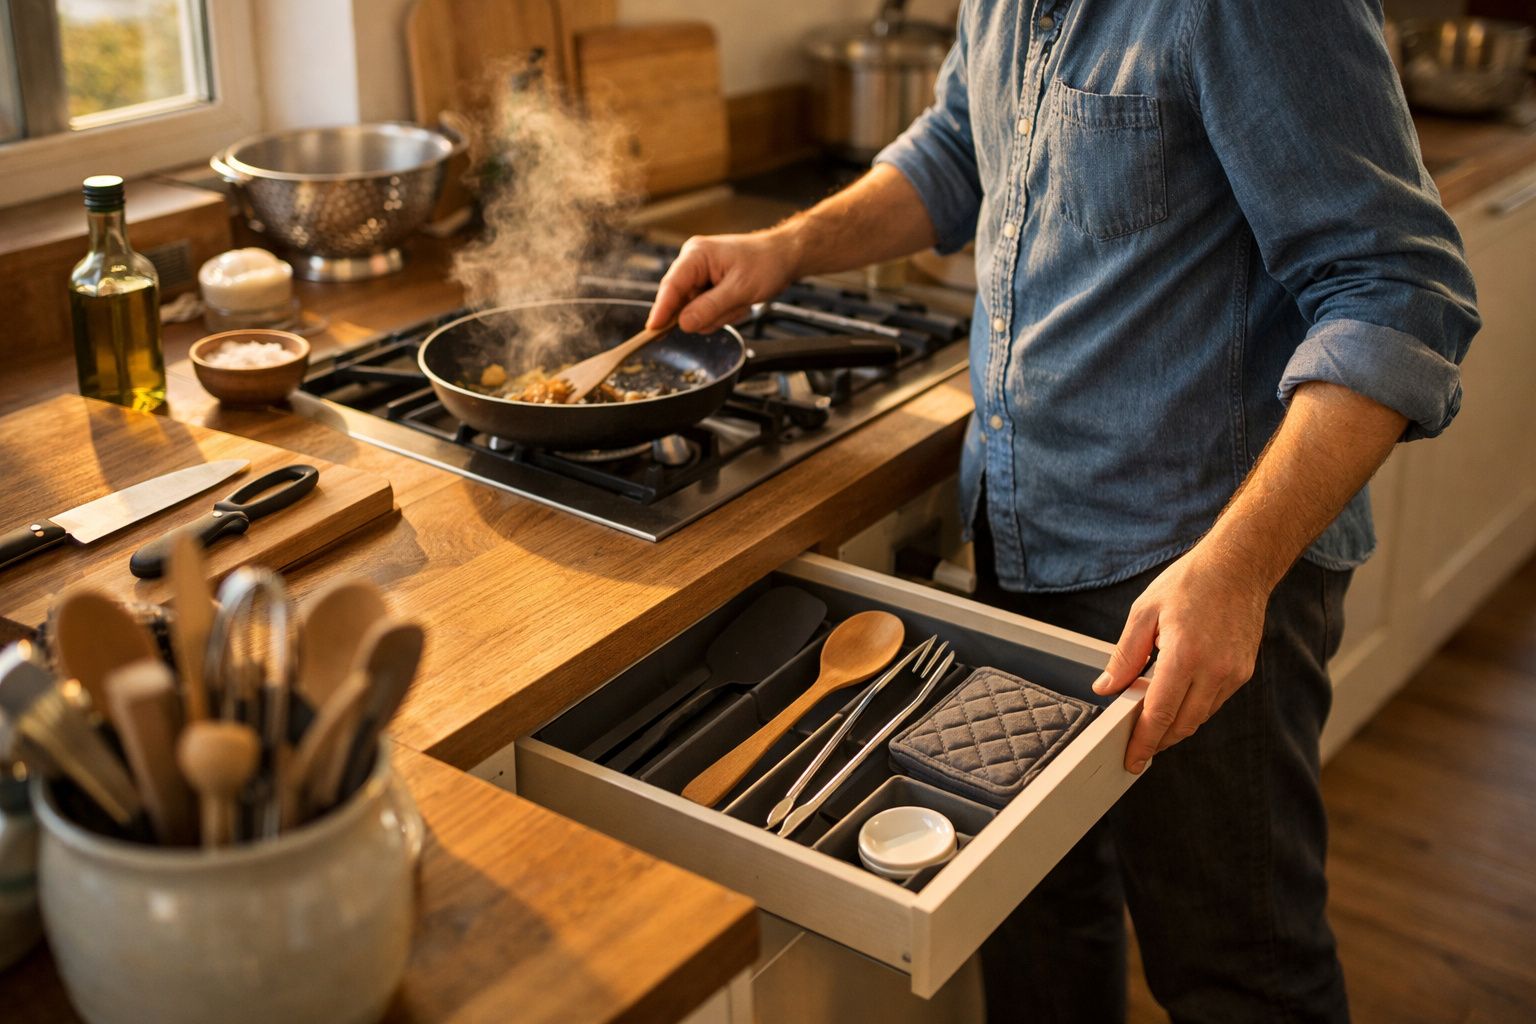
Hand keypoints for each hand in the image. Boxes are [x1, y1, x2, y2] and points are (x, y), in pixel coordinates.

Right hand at [647, 229, 802, 332]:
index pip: (671, 286)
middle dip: (710, 312)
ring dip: (720, 313)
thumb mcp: (739, 289)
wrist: (784, 256)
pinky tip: (739, 301)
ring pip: (696, 311)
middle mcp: (693, 262)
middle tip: (735, 305)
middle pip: (683, 303)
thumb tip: (684, 323)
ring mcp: (700, 274)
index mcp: (696, 255)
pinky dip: (724, 312)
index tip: (652, 329)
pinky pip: (707, 310)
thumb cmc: (766, 263)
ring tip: (740, 299)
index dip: (661, 309)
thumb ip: (709, 308)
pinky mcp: (707, 285)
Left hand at [1091, 543, 1271, 772]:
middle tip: (1136, 750)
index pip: (1160, 713)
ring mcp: (1233, 674)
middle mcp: (1214, 670)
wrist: (1239, 567)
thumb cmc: (1189, 584)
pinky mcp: (1243, 672)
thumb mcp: (1144, 612)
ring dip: (1175, 727)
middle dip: (1157, 742)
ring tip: (1151, 728)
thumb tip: (1107, 687)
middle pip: (1181, 725)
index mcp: (1184, 655)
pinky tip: (1176, 704)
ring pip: (1199, 718)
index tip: (1131, 760)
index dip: (1143, 742)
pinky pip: (1213, 703)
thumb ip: (1125, 655)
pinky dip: (1193, 710)